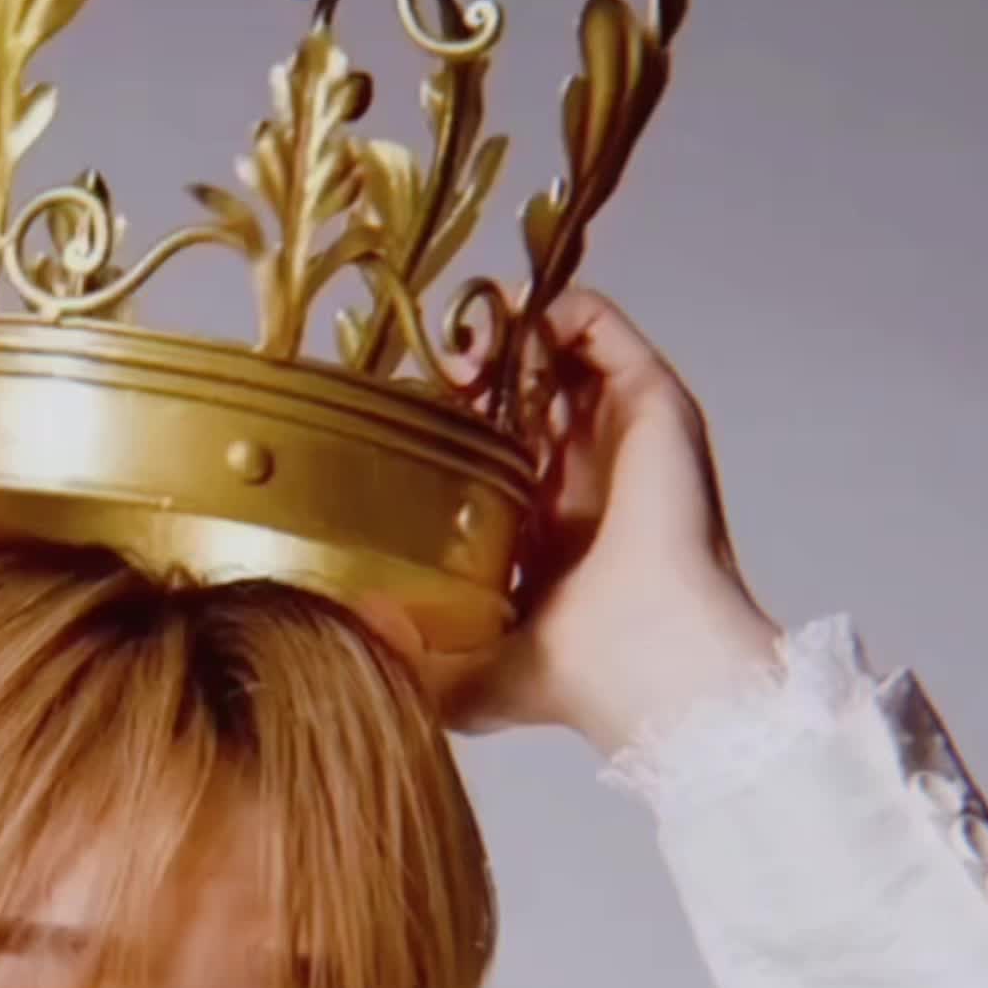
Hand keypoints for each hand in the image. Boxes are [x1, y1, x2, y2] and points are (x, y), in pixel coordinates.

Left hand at [358, 289, 784, 753]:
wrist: (646, 664)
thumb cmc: (570, 678)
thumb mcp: (460, 675)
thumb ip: (402, 654)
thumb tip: (336, 631)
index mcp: (546, 532)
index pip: (496, 451)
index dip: (449, 423)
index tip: (401, 417)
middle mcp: (585, 476)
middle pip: (525, 392)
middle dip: (471, 370)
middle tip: (427, 375)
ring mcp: (619, 435)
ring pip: (558, 351)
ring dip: (504, 332)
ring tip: (459, 345)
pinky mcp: (651, 403)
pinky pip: (599, 324)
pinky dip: (549, 309)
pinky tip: (503, 330)